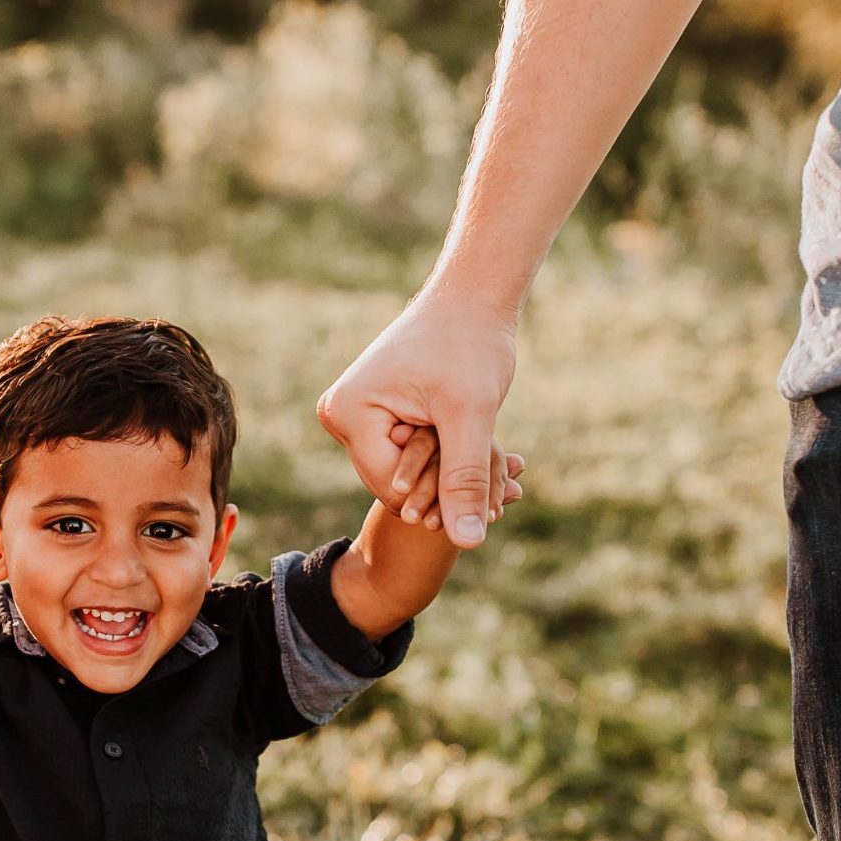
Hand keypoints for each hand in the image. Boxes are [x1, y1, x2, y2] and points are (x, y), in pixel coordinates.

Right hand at [318, 287, 518, 547]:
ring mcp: (351, 415)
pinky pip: (404, 453)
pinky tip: (475, 455)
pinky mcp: (370, 414)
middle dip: (444, 488)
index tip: (492, 501)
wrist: (470, 299)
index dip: (442, 498)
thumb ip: (465, 480)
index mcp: (348, 414)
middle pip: (393, 483)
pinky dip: (440, 457)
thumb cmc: (471, 344)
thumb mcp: (471, 416)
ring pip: (403, 472)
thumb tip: (467, 542)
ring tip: (494, 479)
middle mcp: (338, 415)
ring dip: (445, 475)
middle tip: (501, 497)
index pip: (392, 486)